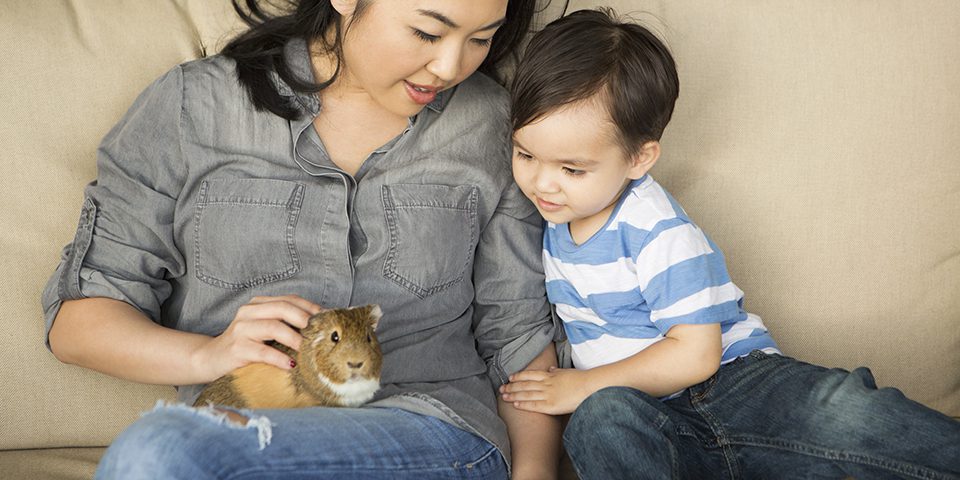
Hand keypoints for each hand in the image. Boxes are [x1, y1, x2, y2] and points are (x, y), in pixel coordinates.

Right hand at [190, 294, 322, 380]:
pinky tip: (291, 365)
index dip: (311, 307)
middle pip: (283, 308)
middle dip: (305, 319)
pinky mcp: (236, 349)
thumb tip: (319, 329)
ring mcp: (241, 329)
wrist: (210, 359)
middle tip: (320, 332)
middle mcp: (249, 312)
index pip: (290, 299)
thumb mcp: (264, 330)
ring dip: (295, 338)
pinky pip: (263, 352)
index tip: (328, 319)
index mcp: (258, 304)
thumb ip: (285, 325)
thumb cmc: (245, 346)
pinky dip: (279, 358)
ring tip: (308, 349)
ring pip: (273, 326)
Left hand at [500, 367, 591, 414]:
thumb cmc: (581, 379)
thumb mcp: (566, 372)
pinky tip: (515, 404)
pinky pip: (534, 405)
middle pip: (525, 384)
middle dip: (512, 386)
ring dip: (514, 395)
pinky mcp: (551, 405)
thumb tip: (550, 368)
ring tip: (503, 396)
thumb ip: (557, 371)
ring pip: (527, 394)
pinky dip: (524, 404)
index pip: (530, 375)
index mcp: (550, 375)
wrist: (590, 386)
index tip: (510, 378)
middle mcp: (546, 384)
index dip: (519, 376)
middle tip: (501, 388)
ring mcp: (548, 394)